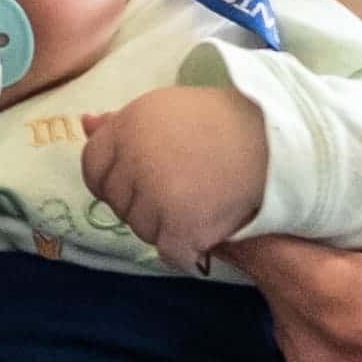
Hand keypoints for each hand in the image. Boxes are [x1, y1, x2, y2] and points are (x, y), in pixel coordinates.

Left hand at [82, 81, 272, 269]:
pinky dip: (187, 251)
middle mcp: (134, 161)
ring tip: (198, 205)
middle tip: (179, 191)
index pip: (92, 168)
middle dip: (141, 203)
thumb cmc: (221, 122)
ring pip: (142, 230)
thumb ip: (122, 122)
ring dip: (164, 226)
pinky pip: (169, 253)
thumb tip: (84, 124)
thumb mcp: (165, 109)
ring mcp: (156, 197)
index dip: (113, 179)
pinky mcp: (181, 226)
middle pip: (118, 203)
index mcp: (127, 128)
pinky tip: (204, 235)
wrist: (276, 141)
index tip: (141, 181)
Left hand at [238, 72, 361, 361]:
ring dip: (268, 232)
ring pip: (259, 280)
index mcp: (354, 305)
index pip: (251, 242)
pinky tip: (312, 219)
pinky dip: (287, 259)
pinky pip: (278, 297)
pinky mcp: (327, 359)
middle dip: (250, 208)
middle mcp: (324, 343)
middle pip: (247, 262)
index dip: (240, 190)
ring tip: (288, 178)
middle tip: (263, 149)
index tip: (244, 142)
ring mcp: (322, 359)